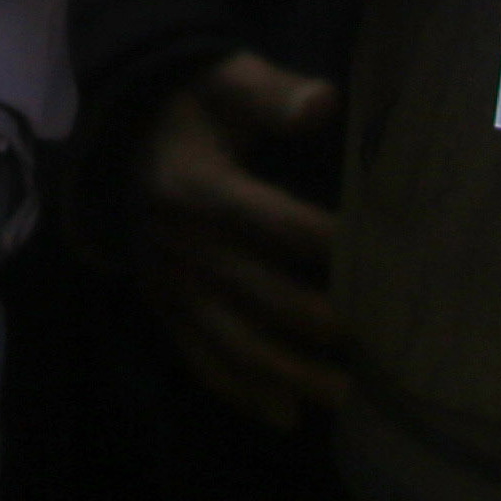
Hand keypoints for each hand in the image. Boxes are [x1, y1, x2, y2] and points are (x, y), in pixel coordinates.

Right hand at [130, 51, 342, 426]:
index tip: (378, 258)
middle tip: (374, 349)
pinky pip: (199, 355)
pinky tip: (285, 417)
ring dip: (286, 373)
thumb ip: (271, 94)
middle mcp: (179, 242)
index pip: (267, 218)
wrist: (121, 135)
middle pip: (252, 292)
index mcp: (194, 184)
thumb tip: (323, 102)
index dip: (322, 239)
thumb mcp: (224, 83)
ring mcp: (169, 282)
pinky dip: (239, 389)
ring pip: (229, 338)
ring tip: (345, 400)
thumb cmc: (193, 107)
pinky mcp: (164, 306)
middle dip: (313, 323)